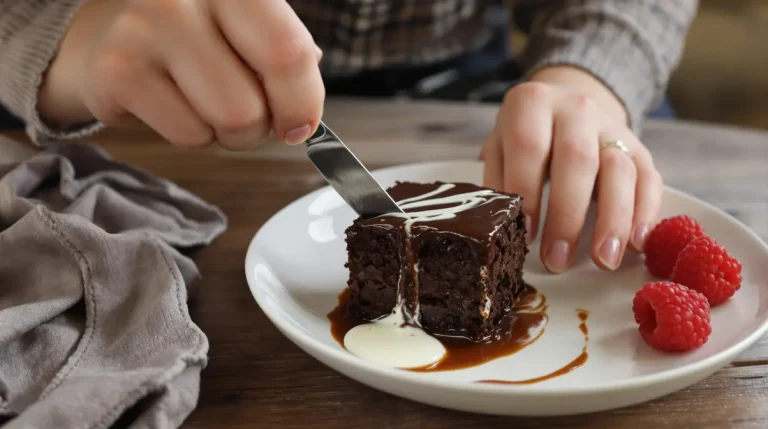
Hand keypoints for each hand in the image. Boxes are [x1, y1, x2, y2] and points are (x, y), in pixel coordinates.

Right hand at [38, 0, 324, 149]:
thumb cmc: (191, 32)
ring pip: (224, 123)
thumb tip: (305, 113)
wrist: (104, 28)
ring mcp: (145, 30)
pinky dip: (191, 134)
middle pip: (254, 105)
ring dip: (226, 134)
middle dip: (260, 128)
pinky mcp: (116, 71)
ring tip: (205, 104)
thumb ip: (285, 55)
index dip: (302, 101)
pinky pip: (186, 135)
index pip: (288, 52)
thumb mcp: (245, 26)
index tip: (300, 124)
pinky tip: (171, 103)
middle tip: (247, 116)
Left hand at [482, 66, 662, 272]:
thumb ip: (498, 179)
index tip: (524, 236)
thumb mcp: (501, 145)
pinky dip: (646, 213)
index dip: (528, 193)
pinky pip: (649, 179)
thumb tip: (499, 228)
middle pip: (578, 160)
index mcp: (532, 104)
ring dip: (614, 220)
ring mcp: (611, 128)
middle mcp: (576, 110)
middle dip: (568, 216)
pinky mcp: (639, 148)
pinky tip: (637, 244)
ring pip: (620, 170)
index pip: (530, 148)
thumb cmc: (526, 136)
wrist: (567, 104)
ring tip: (605, 260)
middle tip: (558, 260)